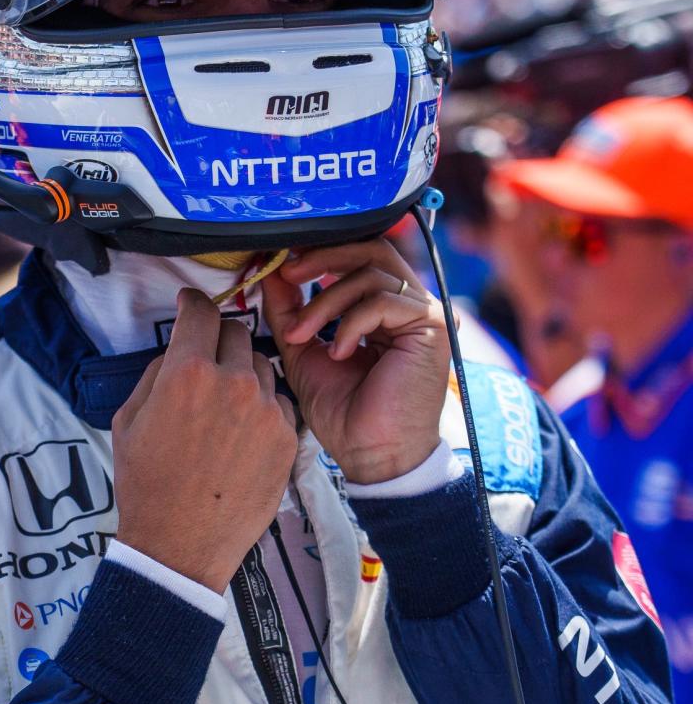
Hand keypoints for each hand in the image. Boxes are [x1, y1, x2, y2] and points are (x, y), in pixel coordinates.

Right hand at [112, 289, 297, 592]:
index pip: (201, 311)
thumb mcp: (128, 420)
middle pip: (237, 332)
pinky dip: (264, 406)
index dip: (193, 302)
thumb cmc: (146, 485)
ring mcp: (267, 410)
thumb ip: (157, 375)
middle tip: (207, 357)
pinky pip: (280, 402)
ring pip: (263, 365)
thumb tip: (177, 354)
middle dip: (219, 339)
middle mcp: (234, 383)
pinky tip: (244, 430)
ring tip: (226, 402)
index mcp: (188, 373)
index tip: (192, 304)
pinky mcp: (288, 438)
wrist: (180, 545)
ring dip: (245, 371)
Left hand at [262, 239, 450, 483]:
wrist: (370, 455)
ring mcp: (423, 313)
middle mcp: (408, 303)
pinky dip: (350, 324)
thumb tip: (272, 269)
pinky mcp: (431, 327)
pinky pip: (382, 300)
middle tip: (287, 273)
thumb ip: (291, 309)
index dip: (319, 251)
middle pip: (370, 247)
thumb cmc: (343, 411)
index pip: (357, 255)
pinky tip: (338, 353)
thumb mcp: (304, 349)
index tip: (281, 262)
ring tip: (302, 335)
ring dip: (325, 302)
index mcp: (383, 306)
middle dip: (322, 257)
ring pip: (370, 273)